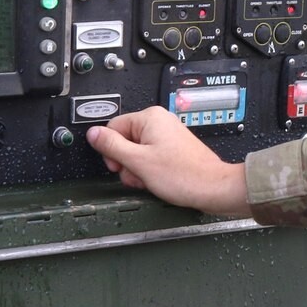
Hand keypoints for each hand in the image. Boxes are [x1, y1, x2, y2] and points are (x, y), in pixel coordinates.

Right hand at [86, 106, 251, 217]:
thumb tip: (93, 134)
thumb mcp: (138, 161)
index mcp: (149, 117)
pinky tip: (157, 180)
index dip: (111, 150)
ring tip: (150, 179)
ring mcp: (167, 135)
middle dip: (126, 163)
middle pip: (124, 141)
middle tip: (137, 174)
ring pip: (136, 152)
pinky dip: (149, 170)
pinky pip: (150, 157)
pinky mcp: (173, 149)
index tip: (118, 165)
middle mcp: (159, 122)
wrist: (213, 188)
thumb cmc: (184, 175)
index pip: (112, 127)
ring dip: (137, 170)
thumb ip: (111, 146)